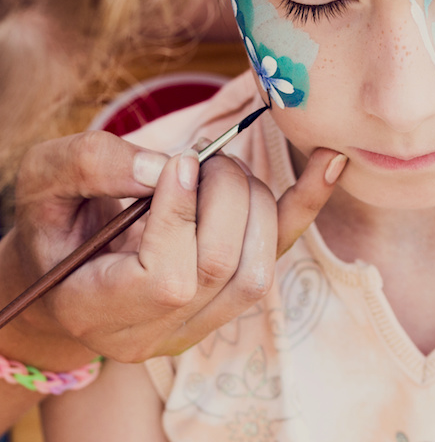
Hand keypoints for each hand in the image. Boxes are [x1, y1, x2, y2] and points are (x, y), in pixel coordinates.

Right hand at [2, 130, 345, 365]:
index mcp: (100, 309)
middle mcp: (156, 331)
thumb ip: (90, 165)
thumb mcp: (45, 183)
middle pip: (222, 266)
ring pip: (259, 266)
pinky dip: (307, 203)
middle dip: (224, 194)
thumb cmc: (55, 225)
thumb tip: (166, 166)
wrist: (68, 272)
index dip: (182, 215)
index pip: (167, 279)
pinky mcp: (232, 296)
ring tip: (221, 171)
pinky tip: (331, 162)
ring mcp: (201, 322)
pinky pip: (281, 252)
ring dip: (254, 199)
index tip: (181, 164)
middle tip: (203, 161)